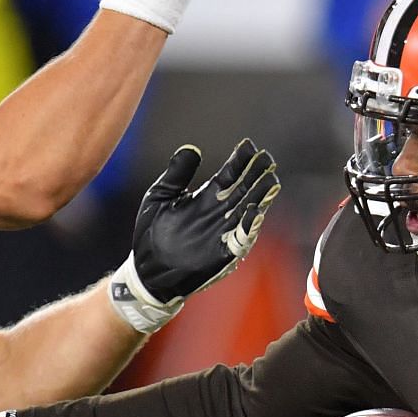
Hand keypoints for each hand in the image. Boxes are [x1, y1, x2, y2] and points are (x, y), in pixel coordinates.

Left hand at [129, 140, 280, 303]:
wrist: (146, 270)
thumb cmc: (151, 233)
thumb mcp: (159, 197)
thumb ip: (177, 174)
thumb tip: (192, 148)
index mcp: (205, 198)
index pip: (229, 175)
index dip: (240, 161)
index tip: (249, 146)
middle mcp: (218, 213)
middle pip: (244, 190)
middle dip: (257, 174)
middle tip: (268, 158)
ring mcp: (222, 232)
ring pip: (247, 210)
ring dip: (260, 197)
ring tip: (270, 181)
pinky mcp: (222, 252)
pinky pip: (240, 238)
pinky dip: (249, 225)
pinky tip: (256, 211)